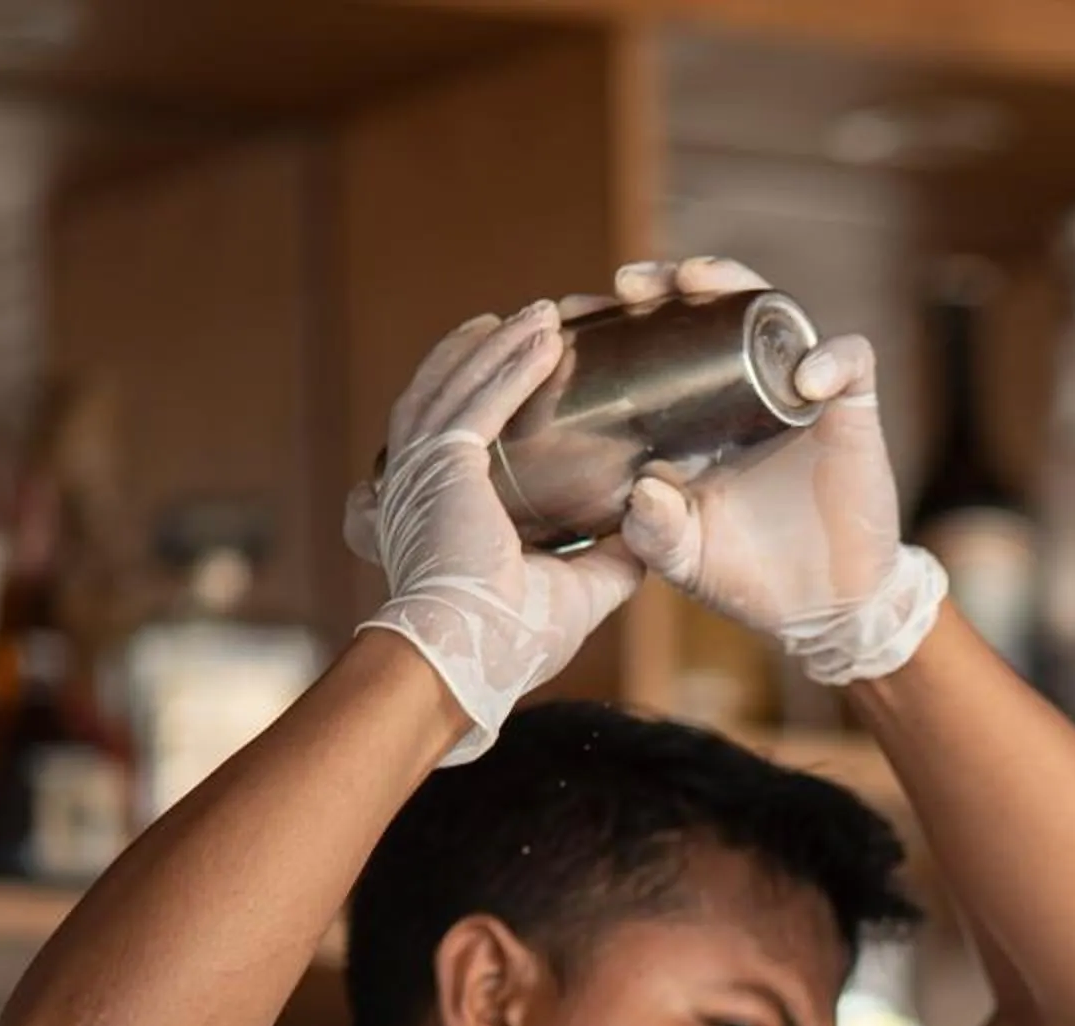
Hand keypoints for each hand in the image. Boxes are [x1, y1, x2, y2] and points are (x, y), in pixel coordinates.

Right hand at [350, 302, 641, 763]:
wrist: (469, 662)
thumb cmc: (508, 643)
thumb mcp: (578, 592)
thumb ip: (614, 561)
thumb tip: (653, 533)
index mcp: (441, 504)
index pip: (459, 428)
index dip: (488, 389)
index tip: (527, 363)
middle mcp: (422, 480)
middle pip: (454, 390)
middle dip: (495, 350)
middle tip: (540, 322)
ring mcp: (425, 470)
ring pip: (464, 383)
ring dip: (507, 343)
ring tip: (548, 314)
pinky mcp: (441, 467)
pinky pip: (479, 401)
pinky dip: (512, 365)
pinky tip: (543, 337)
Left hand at [610, 257, 945, 685]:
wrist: (823, 610)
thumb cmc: (744, 576)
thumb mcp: (683, 559)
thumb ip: (655, 533)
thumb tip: (644, 491)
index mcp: (693, 415)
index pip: (654, 343)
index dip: (614, 320)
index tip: (572, 314)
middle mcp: (743, 389)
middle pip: (709, 308)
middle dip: (668, 281)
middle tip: (631, 284)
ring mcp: (797, 393)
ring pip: (775, 310)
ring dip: (737, 284)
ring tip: (698, 280)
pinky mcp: (851, 410)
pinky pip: (850, 360)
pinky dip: (831, 359)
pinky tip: (806, 379)